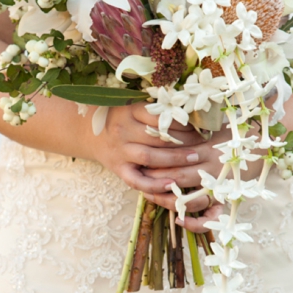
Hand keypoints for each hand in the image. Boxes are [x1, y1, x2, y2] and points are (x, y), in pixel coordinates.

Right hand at [88, 103, 220, 231]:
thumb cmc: (121, 118)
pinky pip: (137, 180)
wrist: (90, 133)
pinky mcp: (118, 169)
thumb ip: (156, 110)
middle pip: (157, 137)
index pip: (160, 117)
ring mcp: (120, 151)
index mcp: (130, 112)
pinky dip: (155, 184)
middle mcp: (124, 131)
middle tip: (202, 143)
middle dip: (183, 141)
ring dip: (174, 159)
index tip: (199, 126)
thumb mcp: (134, 107)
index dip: (182, 122)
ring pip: (150, 157)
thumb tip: (190, 113)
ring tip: (194, 159)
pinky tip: (172, 185)